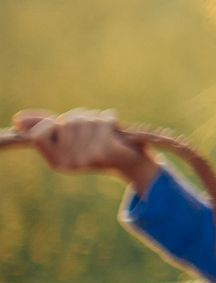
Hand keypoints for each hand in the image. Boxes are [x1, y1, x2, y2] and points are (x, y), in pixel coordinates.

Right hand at [12, 109, 158, 193]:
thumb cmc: (98, 147)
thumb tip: (17, 119)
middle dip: (81, 118)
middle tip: (94, 131)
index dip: (50, 124)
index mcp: (57, 162)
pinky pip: (103, 120)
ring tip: (105, 133)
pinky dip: (111, 118)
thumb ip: (45, 127)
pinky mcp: (105, 151)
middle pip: (66, 122)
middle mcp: (68, 163)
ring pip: (86, 118)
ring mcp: (86, 158)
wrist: (131, 163)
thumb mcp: (69, 137)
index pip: (38, 135)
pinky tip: (115, 130)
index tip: (63, 126)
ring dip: (97, 119)